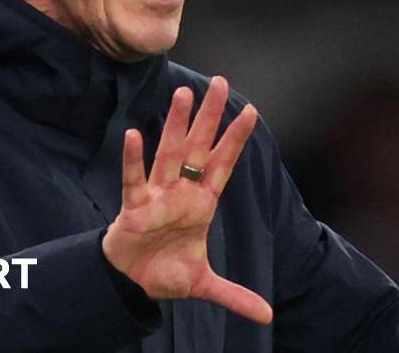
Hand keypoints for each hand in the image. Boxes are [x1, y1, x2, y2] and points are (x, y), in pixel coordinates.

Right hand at [101, 76, 271, 323]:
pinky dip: (133, 159)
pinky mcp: (134, 208)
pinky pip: (133, 180)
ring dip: (175, 126)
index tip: (252, 112)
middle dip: (210, 117)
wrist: (131, 285)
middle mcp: (181, 192)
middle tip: (221, 83)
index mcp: (201, 204)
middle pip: (200, 148)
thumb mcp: (205, 284)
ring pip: (168, 154)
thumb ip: (235, 295)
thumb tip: (267, 314)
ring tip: (182, 94)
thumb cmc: (165, 272)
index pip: (225, 165)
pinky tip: (134, 135)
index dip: (237, 140)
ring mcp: (157, 196)